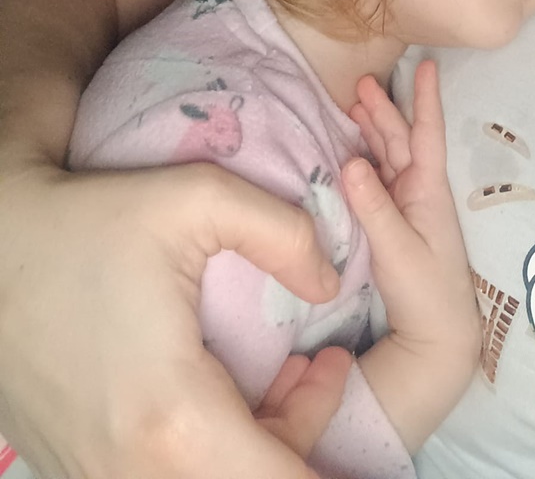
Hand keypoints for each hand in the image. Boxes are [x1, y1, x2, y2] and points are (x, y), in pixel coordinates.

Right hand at [0, 159, 339, 478]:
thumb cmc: (88, 220)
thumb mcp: (196, 197)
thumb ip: (283, 232)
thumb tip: (329, 284)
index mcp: (175, 421)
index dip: (332, 457)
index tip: (341, 383)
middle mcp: (134, 472)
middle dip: (303, 436)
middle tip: (318, 364)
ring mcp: (100, 477)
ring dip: (260, 444)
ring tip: (283, 370)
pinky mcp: (80, 467)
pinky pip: (167, 478)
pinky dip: (212, 448)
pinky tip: (223, 389)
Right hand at [344, 61, 480, 450]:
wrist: (436, 336)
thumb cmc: (426, 290)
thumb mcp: (398, 249)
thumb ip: (374, 207)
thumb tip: (348, 161)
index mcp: (428, 190)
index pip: (427, 133)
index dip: (425, 98)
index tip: (426, 63)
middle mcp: (418, 190)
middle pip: (400, 139)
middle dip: (383, 109)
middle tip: (361, 81)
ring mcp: (404, 205)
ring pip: (386, 156)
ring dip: (371, 130)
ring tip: (352, 103)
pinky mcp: (391, 222)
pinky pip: (375, 179)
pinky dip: (362, 159)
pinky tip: (347, 149)